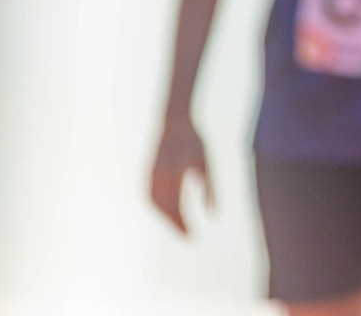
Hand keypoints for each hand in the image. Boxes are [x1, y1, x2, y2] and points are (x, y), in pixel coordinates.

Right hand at [150, 112, 212, 233]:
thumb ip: (210, 189)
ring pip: (154, 204)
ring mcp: (150, 175)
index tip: (193, 237)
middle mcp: (159, 176)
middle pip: (164, 209)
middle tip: (188, 238)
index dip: (183, 224)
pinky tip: (168, 214)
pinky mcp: (147, 173)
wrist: (174, 123)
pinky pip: (149, 196)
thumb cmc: (194, 142)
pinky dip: (158, 208)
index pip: (176, 207)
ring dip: (165, 218)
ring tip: (180, 228)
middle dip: (175, 225)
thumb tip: (213, 215)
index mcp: (174, 173)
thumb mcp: (206, 164)